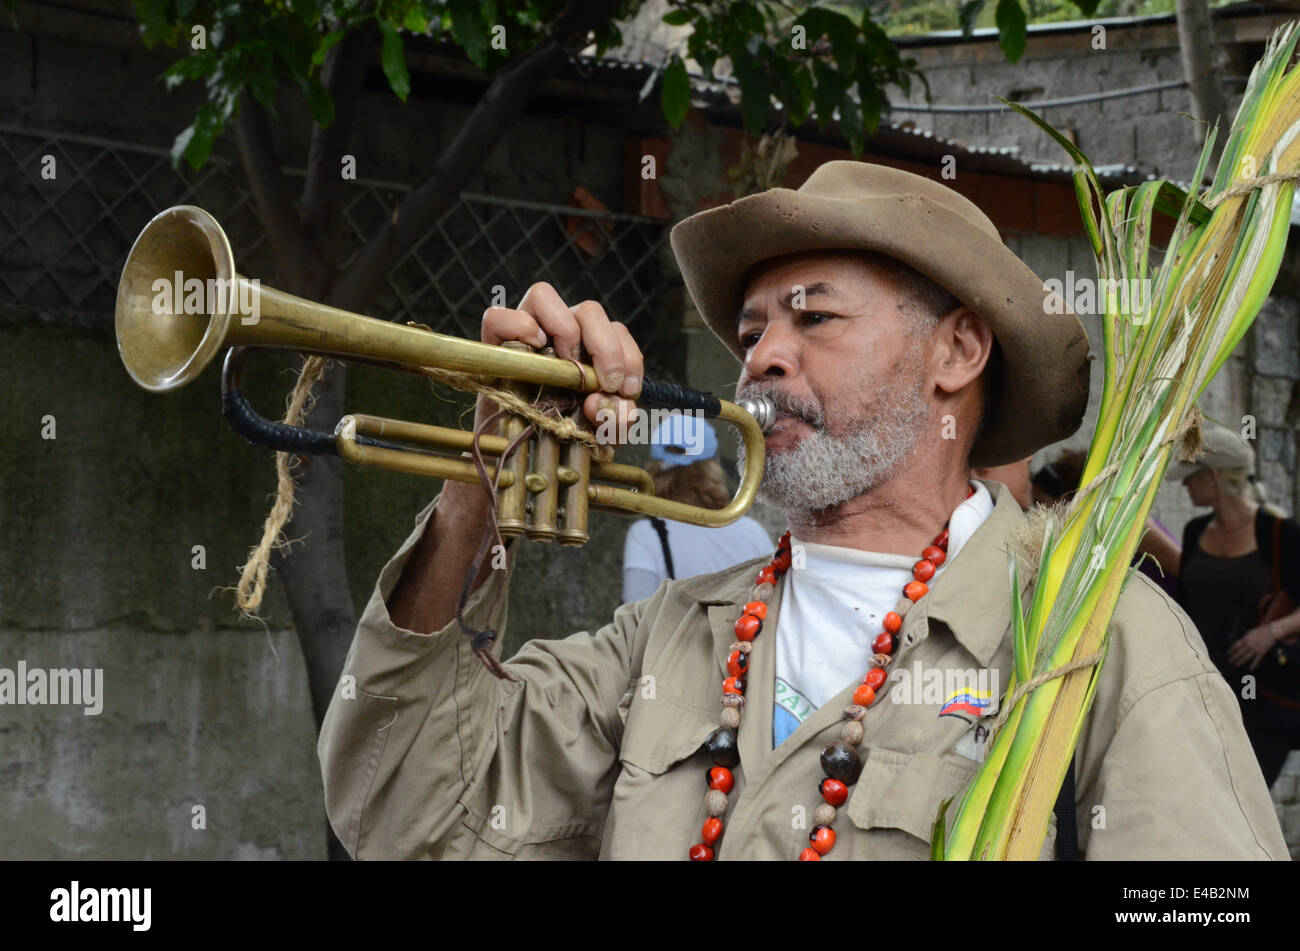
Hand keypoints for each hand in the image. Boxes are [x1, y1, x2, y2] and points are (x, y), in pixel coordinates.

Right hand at [480, 281, 642, 440]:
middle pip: (589, 310)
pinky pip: (498, 317)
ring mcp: (525, 332)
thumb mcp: (602, 432)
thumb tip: (600, 401)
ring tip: (568, 364)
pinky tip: (534, 349)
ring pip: (544, 295)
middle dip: (606, 347)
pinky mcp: (493, 344)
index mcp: (589, 344)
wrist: (526, 455)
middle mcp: (559, 330)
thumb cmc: (568, 435)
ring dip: (565, 328)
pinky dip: (518, 326)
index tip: (627, 390)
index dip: (628, 356)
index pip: (615, 330)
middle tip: (606, 383)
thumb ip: (615, 419)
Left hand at [1225, 623, 1279, 670]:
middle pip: (1240, 652)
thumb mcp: (1250, 632)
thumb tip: (1241, 642)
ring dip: (1241, 661)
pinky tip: (1250, 669)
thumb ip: (1245, 638)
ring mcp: (1255, 649)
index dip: (1231, 650)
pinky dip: (1254, 664)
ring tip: (1236, 665)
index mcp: (1245, 639)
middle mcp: (1249, 644)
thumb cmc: (1261, 630)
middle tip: (1230, 661)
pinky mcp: (1262, 652)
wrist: (1271, 631)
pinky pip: (1257, 659)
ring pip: (1246, 656)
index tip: (1227, 654)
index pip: (1236, 646)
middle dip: (1234, 657)